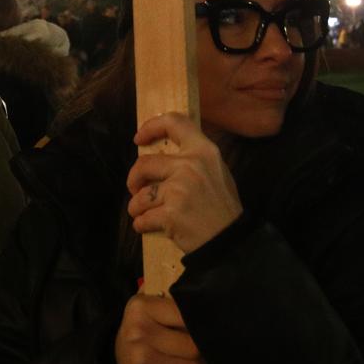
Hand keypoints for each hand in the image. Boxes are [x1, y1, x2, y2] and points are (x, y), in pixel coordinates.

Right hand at [114, 293, 211, 363]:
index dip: (204, 325)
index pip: (187, 316)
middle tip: (218, 353)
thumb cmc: (145, 327)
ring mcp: (140, 361)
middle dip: (209, 352)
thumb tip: (211, 316)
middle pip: (193, 347)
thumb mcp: (154, 307)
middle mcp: (138, 333)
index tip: (216, 330)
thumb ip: (178, 306)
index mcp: (142, 308)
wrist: (118, 355)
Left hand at [127, 113, 242, 254]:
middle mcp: (190, 165)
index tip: (138, 139)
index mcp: (204, 151)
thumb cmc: (222, 207)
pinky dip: (141, 224)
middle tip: (135, 188)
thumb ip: (194, 159)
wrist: (229, 240)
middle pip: (144, 164)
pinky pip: (142, 218)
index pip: (174, 123)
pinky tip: (148, 226)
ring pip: (140, 195)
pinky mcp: (170, 213)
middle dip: (134, 178)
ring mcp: (179, 189)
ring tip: (142, 213)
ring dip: (136, 207)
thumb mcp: (216, 172)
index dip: (151, 127)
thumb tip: (164, 155)